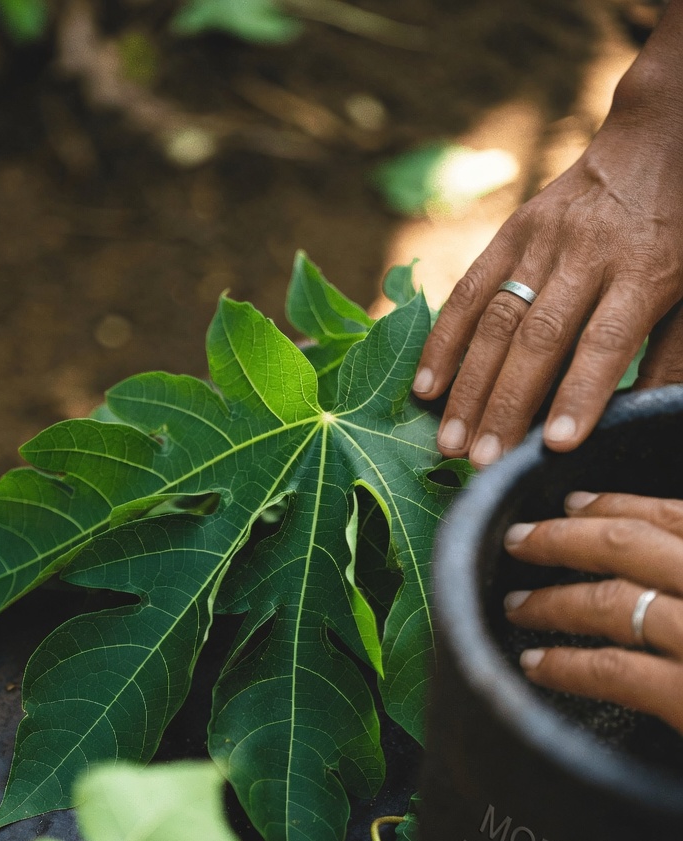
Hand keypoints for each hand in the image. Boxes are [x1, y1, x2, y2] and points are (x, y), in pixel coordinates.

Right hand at [412, 28, 682, 467]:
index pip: (605, 340)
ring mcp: (545, 238)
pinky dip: (443, 340)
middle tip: (483, 463)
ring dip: (468, 387)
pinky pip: (469, 289)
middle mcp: (588, 253)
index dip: (580, 393)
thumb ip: (672, 354)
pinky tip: (424, 388)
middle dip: (507, 404)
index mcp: (645, 269)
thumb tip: (640, 420)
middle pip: (540, 338)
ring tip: (449, 443)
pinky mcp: (514, 230)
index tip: (555, 445)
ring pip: (497, 320)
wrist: (663, 135)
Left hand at [503, 491, 682, 732]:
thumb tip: (657, 557)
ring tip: (516, 604)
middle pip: (632, 547)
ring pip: (613, 603)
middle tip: (519, 541)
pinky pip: (612, 671)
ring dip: (553, 601)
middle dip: (564, 539)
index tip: (571, 504)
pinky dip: (566, 665)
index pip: (677, 517)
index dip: (617, 505)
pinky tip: (536, 666)